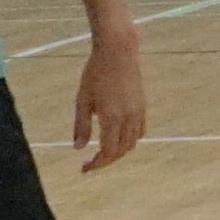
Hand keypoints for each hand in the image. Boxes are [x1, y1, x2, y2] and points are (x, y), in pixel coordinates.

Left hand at [72, 27, 148, 172]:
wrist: (118, 52)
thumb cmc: (96, 73)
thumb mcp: (82, 100)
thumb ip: (81, 126)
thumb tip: (78, 148)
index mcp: (111, 118)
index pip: (107, 152)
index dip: (96, 164)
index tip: (83, 168)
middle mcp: (128, 118)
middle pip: (121, 151)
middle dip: (105, 160)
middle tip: (90, 162)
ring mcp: (138, 112)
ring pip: (132, 143)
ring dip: (118, 151)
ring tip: (103, 150)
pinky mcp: (142, 105)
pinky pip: (140, 131)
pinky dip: (129, 140)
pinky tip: (117, 136)